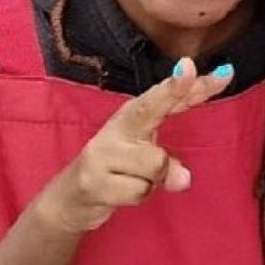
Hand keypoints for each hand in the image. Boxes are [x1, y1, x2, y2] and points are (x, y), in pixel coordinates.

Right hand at [34, 58, 232, 233]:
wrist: (68, 198)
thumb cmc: (115, 170)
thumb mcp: (146, 157)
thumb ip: (170, 160)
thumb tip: (183, 178)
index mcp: (132, 117)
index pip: (161, 97)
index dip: (182, 83)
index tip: (196, 65)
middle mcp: (117, 128)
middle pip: (148, 108)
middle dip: (171, 89)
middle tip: (188, 68)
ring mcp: (102, 154)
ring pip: (155, 164)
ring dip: (156, 179)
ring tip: (135, 179)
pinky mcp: (93, 181)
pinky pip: (140, 191)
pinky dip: (139, 196)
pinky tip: (122, 191)